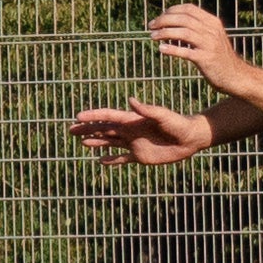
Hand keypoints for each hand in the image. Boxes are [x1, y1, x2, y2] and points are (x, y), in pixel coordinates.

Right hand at [70, 99, 216, 169]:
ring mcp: (134, 143)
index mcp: (132, 120)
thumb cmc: (178, 124)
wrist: (191, 138)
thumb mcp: (163, 115)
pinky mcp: (140, 156)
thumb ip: (147, 109)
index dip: (93, 116)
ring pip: (109, 143)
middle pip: (104, 129)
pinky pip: (121, 158)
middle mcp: (130, 131)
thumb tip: (130, 100)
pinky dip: (111, 160)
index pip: (108, 117)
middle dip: (87, 129)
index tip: (78, 116)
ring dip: (95, 142)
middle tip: (71, 130)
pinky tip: (100, 161)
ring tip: (81, 142)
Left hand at [145, 4, 243, 90]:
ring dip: (164, 33)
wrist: (236, 76)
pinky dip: (172, 49)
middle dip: (164, 20)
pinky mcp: (206, 59)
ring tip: (152, 36)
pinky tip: (161, 49)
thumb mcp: (212, 37)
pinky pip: (186, 52)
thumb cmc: (219, 57)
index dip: (171, 11)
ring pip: (183, 32)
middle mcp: (211, 31)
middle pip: (183, 19)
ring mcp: (209, 44)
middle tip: (151, 26)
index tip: (159, 18)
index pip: (189, 9)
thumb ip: (197, 27)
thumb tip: (172, 21)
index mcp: (212, 22)